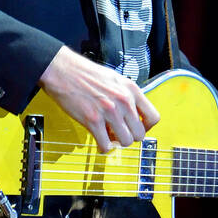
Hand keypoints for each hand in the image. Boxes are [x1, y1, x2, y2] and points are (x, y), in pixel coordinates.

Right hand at [38, 46, 159, 152]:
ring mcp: (109, 112)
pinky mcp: (92, 120)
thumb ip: (126, 95)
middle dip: (130, 136)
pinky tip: (99, 141)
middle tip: (120, 133)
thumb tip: (133, 113)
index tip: (138, 127)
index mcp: (130, 89)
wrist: (63, 70)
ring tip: (109, 136)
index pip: (153, 117)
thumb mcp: (115, 79)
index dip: (146, 127)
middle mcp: (123, 101)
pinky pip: (105, 144)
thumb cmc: (85, 73)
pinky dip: (103, 147)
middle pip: (140, 134)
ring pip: (125, 141)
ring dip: (117, 142)